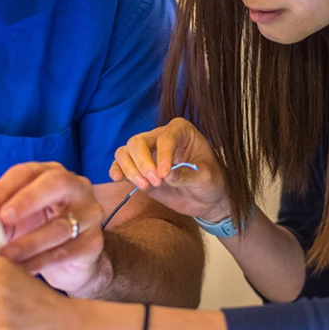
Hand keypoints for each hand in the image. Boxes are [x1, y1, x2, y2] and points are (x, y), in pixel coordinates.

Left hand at [0, 162, 106, 296]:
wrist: (72, 262)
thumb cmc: (40, 232)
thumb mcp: (19, 220)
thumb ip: (2, 219)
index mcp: (51, 174)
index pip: (27, 172)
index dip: (4, 188)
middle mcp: (76, 188)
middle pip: (55, 184)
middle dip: (26, 200)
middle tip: (3, 220)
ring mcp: (89, 215)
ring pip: (61, 225)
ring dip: (29, 241)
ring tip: (6, 255)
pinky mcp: (94, 243)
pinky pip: (68, 251)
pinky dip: (42, 261)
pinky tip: (25, 270)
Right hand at [110, 118, 231, 221]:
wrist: (207, 198)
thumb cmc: (211, 182)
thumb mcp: (207, 178)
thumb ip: (187, 175)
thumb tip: (166, 175)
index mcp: (181, 131)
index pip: (165, 137)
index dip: (162, 155)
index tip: (164, 174)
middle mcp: (160, 137)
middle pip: (138, 141)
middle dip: (142, 162)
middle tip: (155, 182)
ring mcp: (147, 154)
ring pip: (125, 152)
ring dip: (130, 169)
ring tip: (145, 186)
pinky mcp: (139, 170)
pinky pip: (120, 165)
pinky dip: (117, 170)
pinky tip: (118, 178)